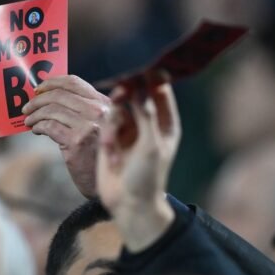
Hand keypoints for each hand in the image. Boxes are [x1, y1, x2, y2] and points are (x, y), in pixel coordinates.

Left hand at [22, 75, 110, 198]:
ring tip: (28, 120)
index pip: (74, 82)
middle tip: (27, 106)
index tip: (39, 88)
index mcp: (105, 104)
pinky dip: (38, 126)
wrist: (109, 182)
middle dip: (38, 99)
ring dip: (35, 114)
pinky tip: (36, 130)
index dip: (52, 82)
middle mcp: (99, 112)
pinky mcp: (77, 143)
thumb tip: (49, 97)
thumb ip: (83, 110)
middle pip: (59, 95)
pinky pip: (49, 127)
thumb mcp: (100, 126)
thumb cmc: (100, 153)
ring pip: (52, 110)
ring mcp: (89, 126)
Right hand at [97, 80, 179, 251]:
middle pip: (137, 92)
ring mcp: (130, 128)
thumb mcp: (151, 145)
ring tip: (111, 144)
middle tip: (120, 94)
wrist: (128, 204)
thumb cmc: (146, 177)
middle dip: (126, 93)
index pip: (161, 89)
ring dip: (113, 122)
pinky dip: (106, 135)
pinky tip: (109, 153)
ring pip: (118, 106)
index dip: (151, 76)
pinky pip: (107, 121)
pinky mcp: (112, 136)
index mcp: (167, 122)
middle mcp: (150, 121)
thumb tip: (138, 87)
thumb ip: (146, 115)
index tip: (139, 70)